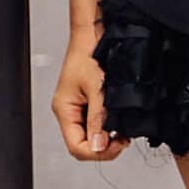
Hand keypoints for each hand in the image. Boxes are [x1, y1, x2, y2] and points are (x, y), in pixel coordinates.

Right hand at [52, 38, 125, 162]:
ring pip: (91, 137)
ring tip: (122, 132)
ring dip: (107, 138)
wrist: (94, 35)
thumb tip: (99, 146)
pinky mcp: (88, 103)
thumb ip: (98, 119)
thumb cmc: (90, 54)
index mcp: (65, 110)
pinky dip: (108, 128)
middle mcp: (69, 111)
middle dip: (104, 147)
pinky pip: (96, 124)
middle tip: (123, 140)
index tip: (117, 145)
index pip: (76, 147)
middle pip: (83, 145)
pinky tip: (118, 123)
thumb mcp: (97, 89)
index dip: (97, 152)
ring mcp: (78, 108)